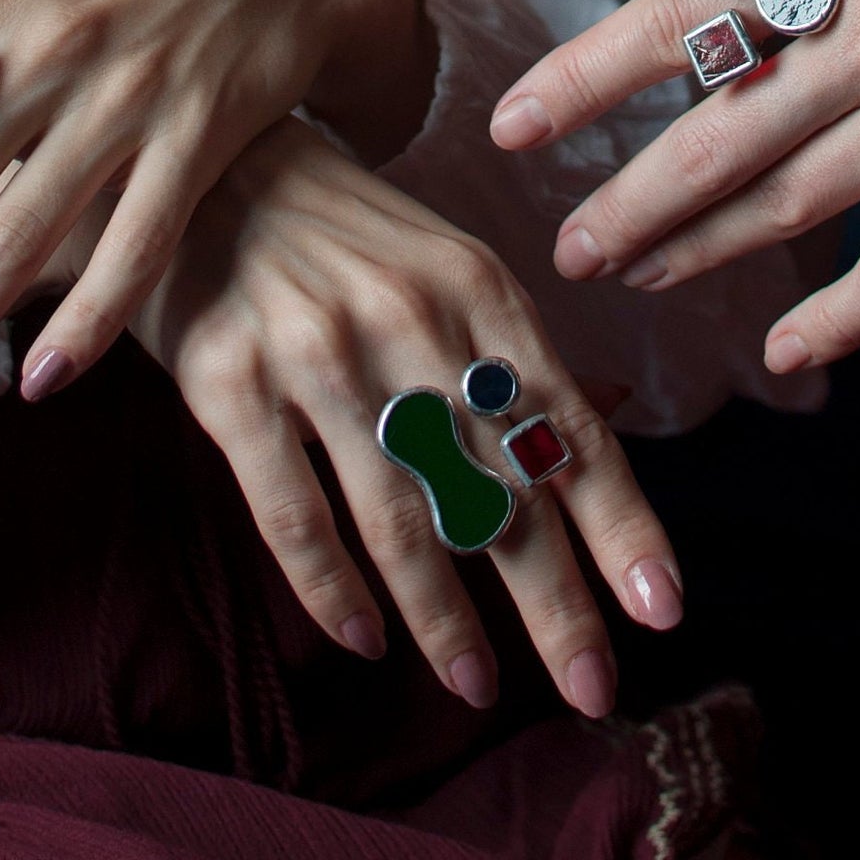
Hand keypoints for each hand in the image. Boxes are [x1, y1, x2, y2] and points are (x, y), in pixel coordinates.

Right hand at [132, 118, 683, 715]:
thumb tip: (598, 428)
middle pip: (500, 490)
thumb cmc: (340, 231)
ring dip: (447, 619)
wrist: (198, 168)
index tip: (661, 611)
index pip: (569, 428)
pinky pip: (295, 515)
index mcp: (478, 288)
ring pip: (404, 519)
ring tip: (478, 684)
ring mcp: (318, 355)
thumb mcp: (441, 263)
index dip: (620, 525)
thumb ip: (508, 352)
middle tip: (594, 691)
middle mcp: (410, 321)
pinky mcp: (232, 385)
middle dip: (556, 604)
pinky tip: (364, 638)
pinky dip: (333, 589)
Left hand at [491, 0, 859, 368]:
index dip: (589, 74)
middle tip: (562, 244)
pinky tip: (791, 348)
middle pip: (712, 127)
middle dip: (627, 194)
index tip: (513, 114)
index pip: (681, 16)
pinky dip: (839, 314)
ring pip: (783, 197)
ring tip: (635, 281)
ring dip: (698, 247)